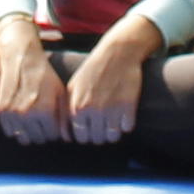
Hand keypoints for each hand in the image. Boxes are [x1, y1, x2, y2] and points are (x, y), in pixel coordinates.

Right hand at [0, 16, 63, 139]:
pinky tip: (21, 115)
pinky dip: (15, 127)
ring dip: (28, 131)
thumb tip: (67, 139)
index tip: (52, 119)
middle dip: (41, 132)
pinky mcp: (1, 110)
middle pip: (37, 139)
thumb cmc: (45, 77)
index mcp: (45, 111)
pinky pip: (10, 131)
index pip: (51, 136)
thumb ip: (64, 117)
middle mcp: (27, 114)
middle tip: (42, 119)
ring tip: (32, 117)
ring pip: (22, 138)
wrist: (22, 60)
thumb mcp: (60, 93)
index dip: (54, 129)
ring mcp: (12, 113)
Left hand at [59, 24, 154, 145]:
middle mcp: (92, 111)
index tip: (91, 127)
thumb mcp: (72, 87)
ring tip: (114, 120)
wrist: (117, 54)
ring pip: (112, 137)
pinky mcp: (128, 107)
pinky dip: (126, 123)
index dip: (86, 134)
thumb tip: (66, 137)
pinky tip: (124, 113)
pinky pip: (127, 128)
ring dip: (113, 132)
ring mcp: (110, 110)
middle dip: (100, 134)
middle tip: (104, 123)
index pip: (80, 137)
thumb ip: (65, 111)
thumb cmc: (93, 71)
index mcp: (76, 108)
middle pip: (97, 139)